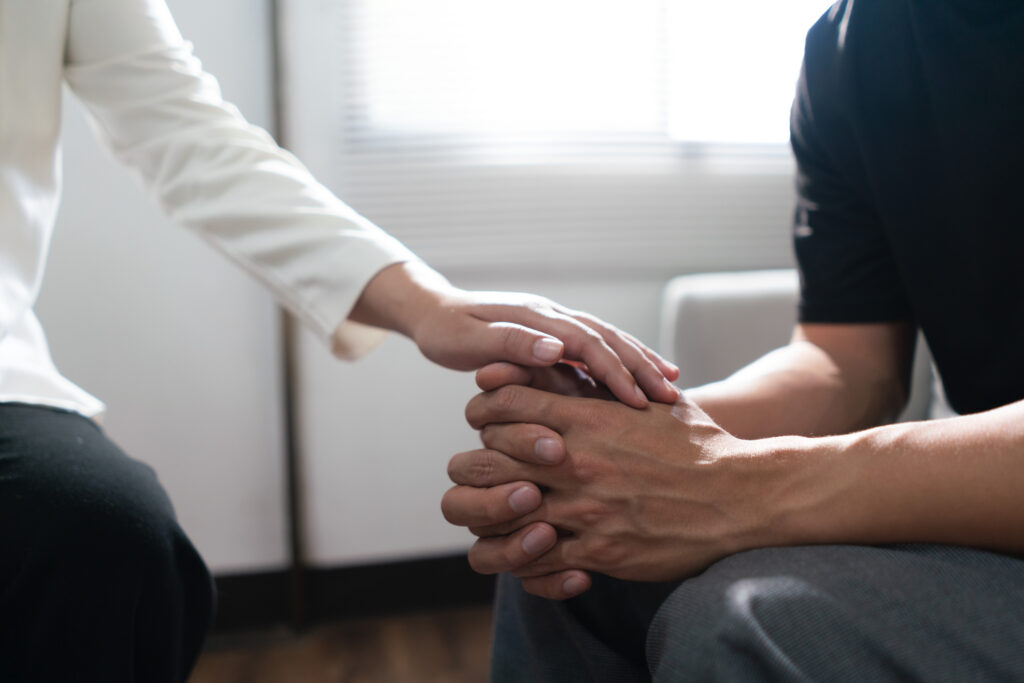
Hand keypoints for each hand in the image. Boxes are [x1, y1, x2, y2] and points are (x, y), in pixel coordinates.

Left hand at [350, 262, 678, 407]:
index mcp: (535, 317)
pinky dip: (621, 360)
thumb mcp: (469, 341)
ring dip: (639, 360)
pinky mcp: (554, 333)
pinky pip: (597, 346)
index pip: (586, 343)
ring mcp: (556, 321)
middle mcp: (552, 315)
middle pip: (608, 337)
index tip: (639, 401)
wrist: (431, 310)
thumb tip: (554, 350)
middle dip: (641, 366)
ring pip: (608, 338)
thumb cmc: (445, 332)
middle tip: (672, 397)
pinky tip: (636, 379)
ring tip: (670, 385)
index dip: (615, 371)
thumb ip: (510, 346)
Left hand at [445, 383, 778, 599]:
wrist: (740, 495)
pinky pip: (534, 562)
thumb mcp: (644, 399)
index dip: (484, 410)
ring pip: (497, 518)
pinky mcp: (597, 553)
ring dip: (490, 516)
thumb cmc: (694, 442)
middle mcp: (574, 463)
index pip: (499, 404)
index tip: (488, 420)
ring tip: (499, 514)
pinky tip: (536, 550)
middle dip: (473, 465)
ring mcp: (583, 510)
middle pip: (484, 462)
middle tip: (484, 469)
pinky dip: (525, 559)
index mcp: (584, 419)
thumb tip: (560, 361)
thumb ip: (597, 382)